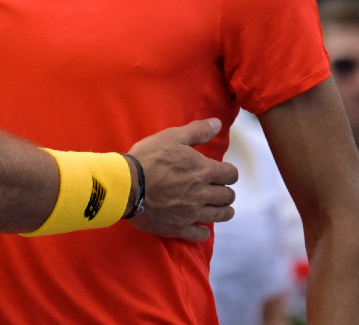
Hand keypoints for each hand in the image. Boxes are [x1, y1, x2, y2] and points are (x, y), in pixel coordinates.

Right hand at [125, 118, 237, 242]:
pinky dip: (203, 231)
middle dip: (225, 192)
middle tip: (218, 190)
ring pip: (219, 215)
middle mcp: (203, 193)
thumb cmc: (148, 158)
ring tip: (218, 208)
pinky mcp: (179, 227)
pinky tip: (200, 228)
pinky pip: (199, 235)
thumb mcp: (172, 137)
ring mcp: (192, 213)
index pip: (231, 175)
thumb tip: (218, 123)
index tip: (222, 173)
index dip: (229, 173)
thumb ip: (197, 130)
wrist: (126, 185)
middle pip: (227, 196)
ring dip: (222, 211)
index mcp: (204, 171)